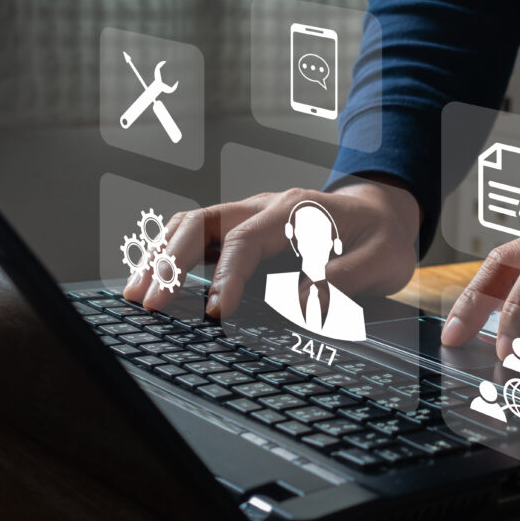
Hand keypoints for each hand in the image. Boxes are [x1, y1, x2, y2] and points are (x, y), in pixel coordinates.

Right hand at [123, 179, 420, 316]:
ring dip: (161, 255)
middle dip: (170, 261)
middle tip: (147, 302)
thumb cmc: (382, 237)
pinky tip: (155, 278)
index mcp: (298, 210)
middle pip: (203, 223)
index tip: (214, 314)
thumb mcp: (380, 261)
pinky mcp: (245, 227)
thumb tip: (297, 305)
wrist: (385, 211)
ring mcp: (251, 213)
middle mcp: (266, 205)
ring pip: (193, 224)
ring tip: (135, 292)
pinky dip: (173, 253)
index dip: (225, 278)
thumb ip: (342, 281)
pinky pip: (200, 234)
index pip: (246, 241)